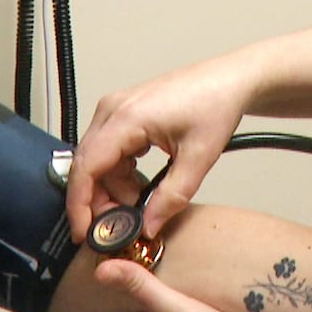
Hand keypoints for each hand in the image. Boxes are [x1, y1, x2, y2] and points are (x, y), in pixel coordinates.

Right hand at [67, 62, 247, 240]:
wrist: (231, 80)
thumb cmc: (217, 103)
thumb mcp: (198, 158)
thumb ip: (171, 197)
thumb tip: (148, 227)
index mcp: (126, 117)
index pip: (86, 168)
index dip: (80, 204)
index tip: (86, 232)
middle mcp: (113, 109)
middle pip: (88, 166)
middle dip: (101, 200)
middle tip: (123, 225)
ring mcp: (117, 109)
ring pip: (98, 160)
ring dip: (115, 187)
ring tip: (143, 202)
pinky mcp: (124, 113)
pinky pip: (110, 150)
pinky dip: (121, 172)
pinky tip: (142, 184)